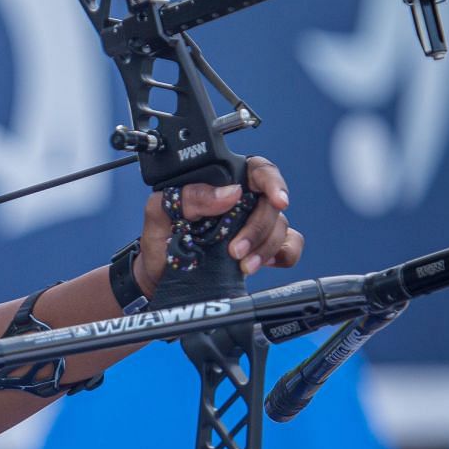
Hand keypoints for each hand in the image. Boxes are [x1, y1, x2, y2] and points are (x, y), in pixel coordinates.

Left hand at [136, 156, 304, 296]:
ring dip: (264, 247)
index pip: (256, 170)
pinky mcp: (263, 249)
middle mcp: (242, 201)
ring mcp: (254, 225)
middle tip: (235, 249)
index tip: (277, 199)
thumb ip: (189, 196)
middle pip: (271, 203)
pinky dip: (282, 255)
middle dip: (258, 228)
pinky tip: (257, 264)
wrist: (158, 278)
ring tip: (241, 265)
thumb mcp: (159, 212)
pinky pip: (290, 247)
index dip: (272, 181)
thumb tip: (229, 193)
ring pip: (281, 226)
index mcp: (219, 182)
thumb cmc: (159, 241)